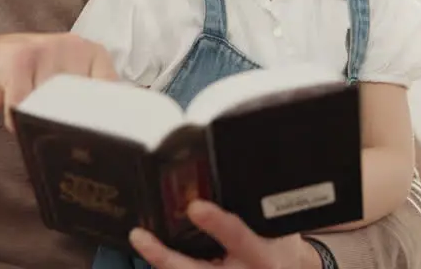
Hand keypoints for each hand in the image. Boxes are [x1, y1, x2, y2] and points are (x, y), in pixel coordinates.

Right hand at [0, 33, 117, 129]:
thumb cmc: (25, 77)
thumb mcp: (61, 84)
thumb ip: (84, 100)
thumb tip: (110, 136)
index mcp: (92, 54)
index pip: (113, 92)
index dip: (105, 120)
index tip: (101, 139)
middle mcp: (73, 46)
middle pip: (83, 103)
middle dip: (70, 123)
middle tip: (58, 129)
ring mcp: (46, 50)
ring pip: (53, 107)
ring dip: (39, 121)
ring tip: (30, 112)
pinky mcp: (18, 61)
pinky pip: (23, 107)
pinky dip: (16, 120)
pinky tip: (13, 114)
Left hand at [129, 201, 321, 268]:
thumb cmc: (280, 247)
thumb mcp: (280, 225)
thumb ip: (262, 204)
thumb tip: (246, 162)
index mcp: (261, 257)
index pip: (238, 238)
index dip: (216, 223)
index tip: (195, 207)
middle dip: (165, 257)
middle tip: (141, 237)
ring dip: (160, 259)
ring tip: (140, 237)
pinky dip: (167, 262)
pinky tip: (151, 248)